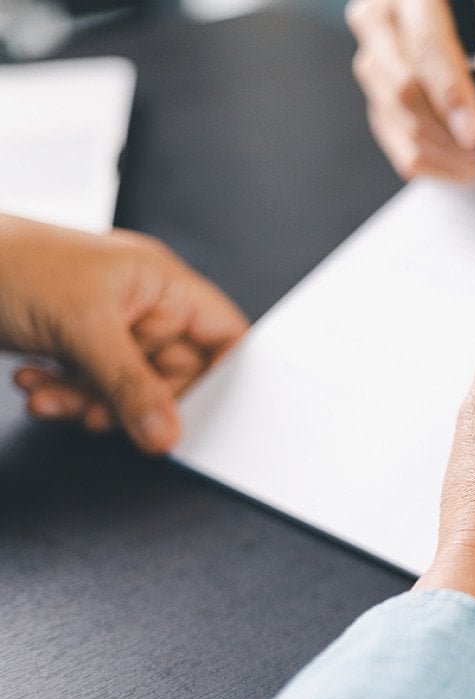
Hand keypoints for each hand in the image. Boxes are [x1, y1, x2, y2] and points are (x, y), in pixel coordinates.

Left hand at [0, 215, 248, 453]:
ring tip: (53, 397)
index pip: (224, 335)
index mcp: (163, 284)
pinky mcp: (78, 349)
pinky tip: (37, 384)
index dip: (225, 375)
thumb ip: (130, 386)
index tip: (207, 415)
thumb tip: (167, 435)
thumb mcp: (82, 327)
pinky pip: (93, 389)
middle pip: (175, 375)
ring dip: (91, 403)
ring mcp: (111, 329)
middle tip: (102, 413)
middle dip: (135, 402)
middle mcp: (144, 306)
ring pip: (129, 390)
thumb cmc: (10, 261)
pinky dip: (67, 396)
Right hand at [346, 0, 474, 179]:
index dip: (449, 92)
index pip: (424, 45)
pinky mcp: (378, 107)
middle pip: (405, 91)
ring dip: (455, 158)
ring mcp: (372, 67)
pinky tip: (473, 167)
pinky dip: (443, 168)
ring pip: (403, 126)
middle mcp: (379, 23)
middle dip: (456, 137)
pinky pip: (403, 151)